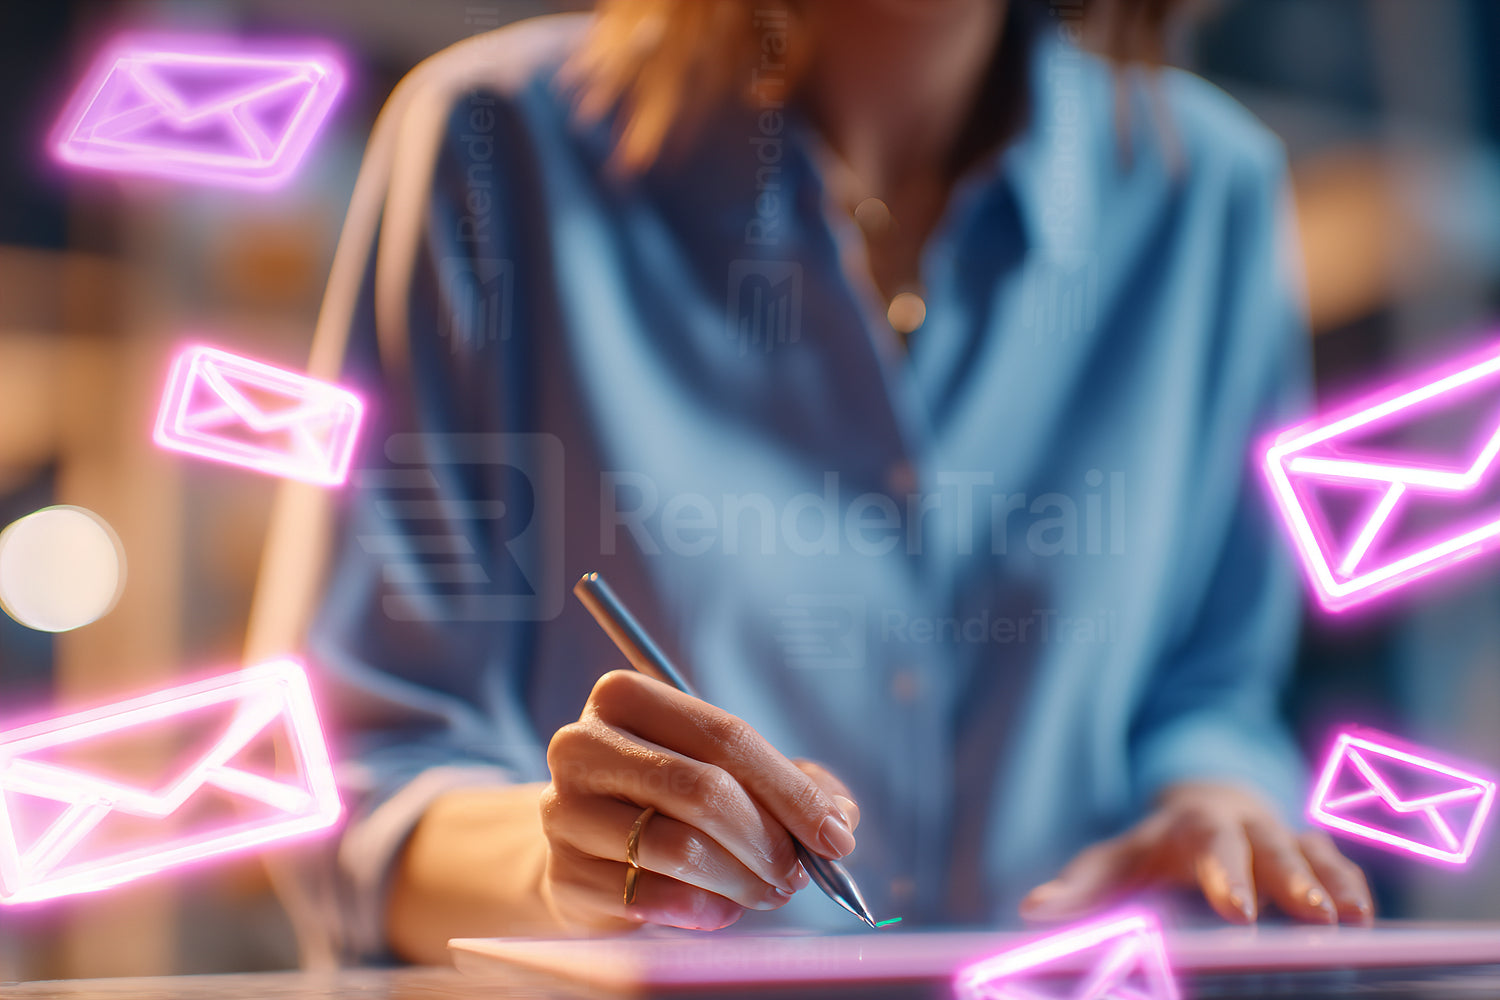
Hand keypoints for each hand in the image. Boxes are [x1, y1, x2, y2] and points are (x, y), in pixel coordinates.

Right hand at [538, 670, 860, 931]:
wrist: (584, 849)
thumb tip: (840, 818)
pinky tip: (718, 908)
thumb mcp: (723, 770)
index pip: (727, 737)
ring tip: (765, 892)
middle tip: (797, 873)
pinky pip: (652, 898)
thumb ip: (791, 783)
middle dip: (769, 840)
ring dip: (742, 881)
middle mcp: (582, 744)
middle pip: (704, 791)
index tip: (836, 835)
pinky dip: (703, 909)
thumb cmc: (666, 799)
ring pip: (681, 848)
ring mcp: (564, 810)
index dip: (792, 791)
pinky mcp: (563, 874)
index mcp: (625, 696)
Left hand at [1020, 782, 1372, 925]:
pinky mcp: (1310, 853)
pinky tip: (1365, 917)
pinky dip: (1352, 884)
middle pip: (1269, 845)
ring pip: (1311, 850)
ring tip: (1351, 919)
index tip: (1238, 911)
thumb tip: (1031, 911)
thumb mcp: (1114, 862)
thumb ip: (1079, 888)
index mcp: (1190, 825)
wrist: (1202, 807)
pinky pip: (1337, 862)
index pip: (1209, 843)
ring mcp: (1280, 836)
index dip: (1225, 874)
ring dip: (1331, 882)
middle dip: (1290, 879)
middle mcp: (1242, 824)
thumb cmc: (1154, 849)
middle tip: (1311, 916)